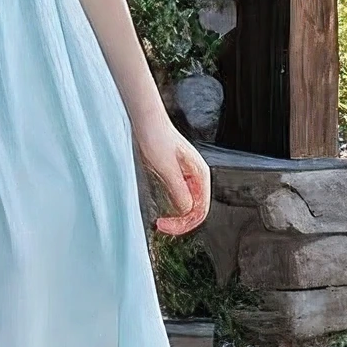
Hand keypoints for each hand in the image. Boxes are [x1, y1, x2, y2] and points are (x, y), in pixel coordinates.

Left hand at [134, 115, 211, 235]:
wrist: (146, 121)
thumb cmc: (156, 138)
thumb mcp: (167, 169)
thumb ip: (179, 191)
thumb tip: (186, 211)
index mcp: (200, 175)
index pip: (200, 210)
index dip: (183, 223)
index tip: (164, 226)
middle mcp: (197, 177)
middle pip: (195, 209)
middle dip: (180, 222)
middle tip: (160, 226)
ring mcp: (188, 176)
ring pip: (187, 204)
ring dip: (176, 216)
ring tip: (161, 222)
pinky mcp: (176, 174)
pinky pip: (179, 196)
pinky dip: (172, 206)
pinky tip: (162, 209)